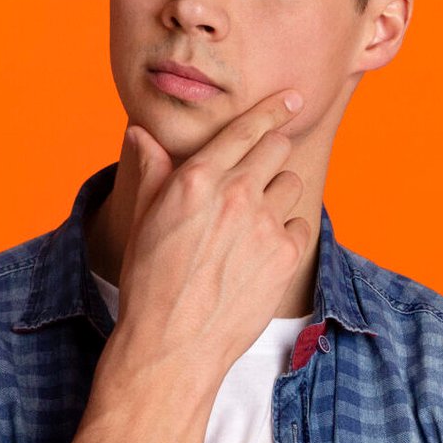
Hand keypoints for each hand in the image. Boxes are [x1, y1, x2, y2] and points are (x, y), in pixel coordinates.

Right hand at [107, 88, 311, 394]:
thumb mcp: (141, 220)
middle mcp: (235, 194)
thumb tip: (142, 133)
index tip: (291, 98)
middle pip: (277, 149)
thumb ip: (152, 172)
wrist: (172, 344)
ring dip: (279, 194)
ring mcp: (264, 224)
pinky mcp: (286, 256)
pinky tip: (264, 251)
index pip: (245, 129)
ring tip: (255, 220)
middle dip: (276, 148)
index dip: (272, 110)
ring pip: (292, 186)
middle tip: (273, 156)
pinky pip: (301, 227)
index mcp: (196, 178)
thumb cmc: (149, 282)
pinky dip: (288, 233)